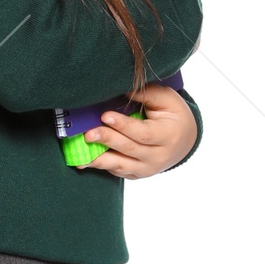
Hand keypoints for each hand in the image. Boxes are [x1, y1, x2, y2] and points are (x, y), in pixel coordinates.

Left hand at [75, 83, 196, 177]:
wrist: (184, 140)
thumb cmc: (173, 115)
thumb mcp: (167, 99)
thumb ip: (146, 93)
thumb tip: (121, 89)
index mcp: (168, 136)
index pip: (143, 133)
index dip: (124, 126)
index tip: (105, 115)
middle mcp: (159, 156)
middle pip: (130, 149)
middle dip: (108, 140)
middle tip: (88, 133)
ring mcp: (147, 168)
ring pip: (121, 166)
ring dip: (99, 160)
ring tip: (80, 155)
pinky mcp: (137, 174)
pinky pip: (117, 171)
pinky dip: (101, 166)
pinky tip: (84, 161)